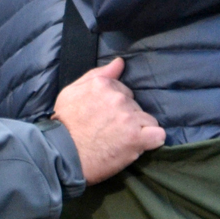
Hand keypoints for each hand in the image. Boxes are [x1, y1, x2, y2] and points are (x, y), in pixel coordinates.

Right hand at [52, 58, 164, 184]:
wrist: (61, 155)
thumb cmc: (63, 124)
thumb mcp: (71, 92)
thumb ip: (97, 74)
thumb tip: (120, 63)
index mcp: (103, 84)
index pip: (125, 92)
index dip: (117, 106)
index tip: (106, 118)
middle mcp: (118, 98)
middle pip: (136, 106)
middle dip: (128, 118)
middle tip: (111, 132)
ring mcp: (128, 117)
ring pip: (148, 120)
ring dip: (138, 130)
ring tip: (121, 141)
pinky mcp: (136, 138)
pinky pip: (158, 135)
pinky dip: (151, 141)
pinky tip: (139, 145)